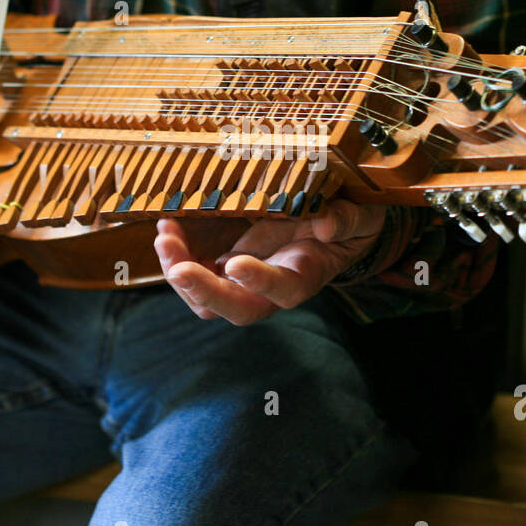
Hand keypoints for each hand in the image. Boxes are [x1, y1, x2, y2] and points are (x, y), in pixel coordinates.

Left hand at [153, 200, 386, 324]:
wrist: (331, 225)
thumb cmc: (349, 222)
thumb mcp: (360, 216)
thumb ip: (347, 220)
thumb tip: (326, 225)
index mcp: (305, 274)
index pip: (283, 290)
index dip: (260, 282)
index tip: (236, 264)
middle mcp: (271, 288)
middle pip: (235, 309)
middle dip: (203, 290)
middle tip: (178, 267)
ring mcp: (244, 282)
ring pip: (206, 298)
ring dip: (179, 272)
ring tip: (165, 237)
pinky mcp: (225, 267)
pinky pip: (194, 273)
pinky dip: (176, 255)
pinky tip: (167, 226)